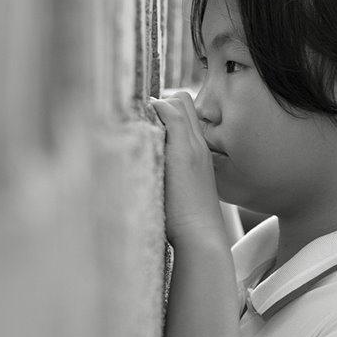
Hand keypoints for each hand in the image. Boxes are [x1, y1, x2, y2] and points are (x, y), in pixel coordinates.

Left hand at [147, 90, 229, 248]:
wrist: (201, 236)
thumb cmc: (185, 222)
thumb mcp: (177, 190)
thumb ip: (168, 173)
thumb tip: (144, 165)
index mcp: (198, 152)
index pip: (185, 111)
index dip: (165, 109)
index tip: (145, 122)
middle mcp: (198, 144)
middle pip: (182, 100)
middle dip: (159, 102)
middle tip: (139, 120)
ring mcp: (192, 145)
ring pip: (178, 101)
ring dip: (155, 106)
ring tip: (135, 124)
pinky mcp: (183, 151)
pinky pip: (172, 113)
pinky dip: (154, 109)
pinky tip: (136, 123)